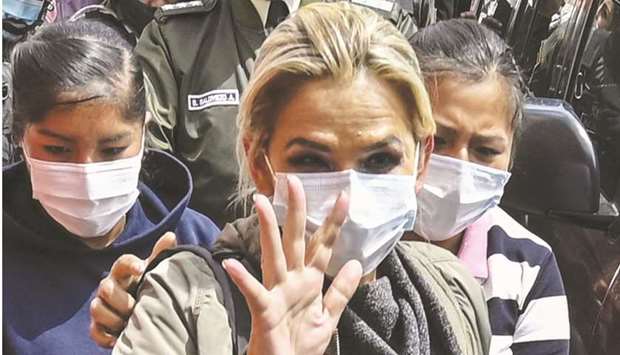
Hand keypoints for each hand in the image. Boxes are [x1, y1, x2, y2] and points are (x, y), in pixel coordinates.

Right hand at [89, 232, 176, 346]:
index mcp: (123, 271)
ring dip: (113, 318)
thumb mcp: (154, 269)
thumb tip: (170, 236)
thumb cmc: (146, 283)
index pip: (122, 262)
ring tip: (129, 323)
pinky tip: (119, 338)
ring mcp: (101, 305)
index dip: (131, 265)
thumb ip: (160, 254)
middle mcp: (109, 286)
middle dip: (121, 299)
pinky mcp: (97, 325)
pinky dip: (105, 336)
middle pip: (105, 288)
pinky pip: (94, 331)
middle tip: (135, 307)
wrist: (139, 306)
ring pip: (97, 308)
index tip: (142, 269)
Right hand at [223, 176, 361, 354]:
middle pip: (296, 240)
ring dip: (268, 231)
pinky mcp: (264, 312)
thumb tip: (356, 262)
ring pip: (273, 256)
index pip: (323, 246)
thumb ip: (342, 291)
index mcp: (309, 282)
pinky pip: (254, 293)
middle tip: (295, 181)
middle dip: (296, 211)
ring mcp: (276, 294)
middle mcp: (292, 282)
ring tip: (262, 204)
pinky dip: (244, 279)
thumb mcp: (329, 317)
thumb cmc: (302, 346)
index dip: (333, 222)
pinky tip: (233, 264)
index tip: (345, 196)